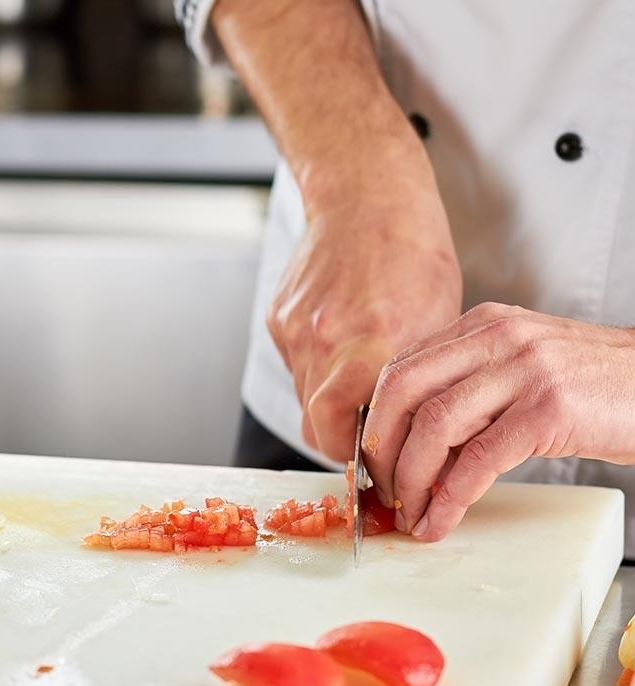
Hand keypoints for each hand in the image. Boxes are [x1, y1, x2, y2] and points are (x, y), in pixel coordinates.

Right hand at [269, 150, 461, 460]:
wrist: (368, 197)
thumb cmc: (414, 256)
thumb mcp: (434, 327)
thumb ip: (411, 384)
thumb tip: (410, 433)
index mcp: (370, 350)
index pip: (341, 441)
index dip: (360, 459)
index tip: (378, 461)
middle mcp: (323, 344)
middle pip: (314, 428)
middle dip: (340, 440)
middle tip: (370, 434)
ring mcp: (293, 331)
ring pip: (304, 396)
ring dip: (329, 399)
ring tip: (361, 373)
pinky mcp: (277, 318)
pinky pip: (296, 362)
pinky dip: (317, 364)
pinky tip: (343, 337)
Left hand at [363, 303, 634, 541]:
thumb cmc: (598, 387)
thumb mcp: (524, 369)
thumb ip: (472, 391)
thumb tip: (414, 448)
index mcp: (483, 326)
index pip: (402, 368)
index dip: (376, 421)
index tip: (370, 461)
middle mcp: (497, 338)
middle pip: (403, 390)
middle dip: (381, 448)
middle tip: (381, 490)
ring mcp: (523, 370)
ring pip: (434, 426)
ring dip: (411, 479)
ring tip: (410, 512)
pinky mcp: (549, 409)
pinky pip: (479, 459)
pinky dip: (452, 497)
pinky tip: (443, 520)